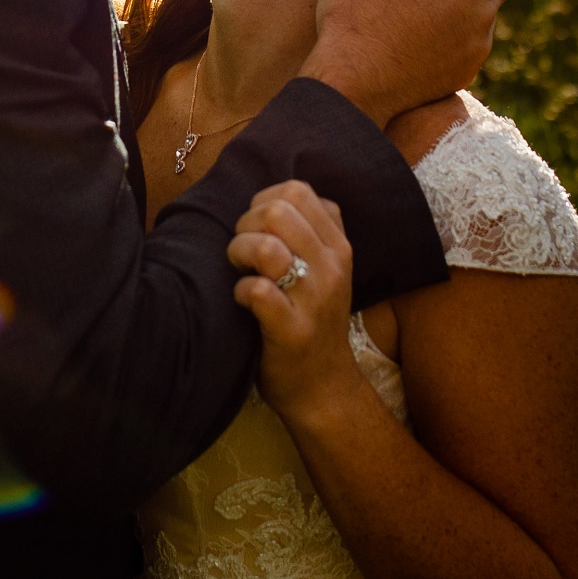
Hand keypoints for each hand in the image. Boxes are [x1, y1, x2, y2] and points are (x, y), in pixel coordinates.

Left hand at [228, 180, 360, 420]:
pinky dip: (241, 290)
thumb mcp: (327, 271)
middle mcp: (332, 268)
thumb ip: (311, 233)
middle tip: (242, 250)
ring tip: (240, 269)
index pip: (298, 191)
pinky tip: (243, 299)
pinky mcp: (292, 331)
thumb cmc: (313, 321)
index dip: (264, 200)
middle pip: (279, 210)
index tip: (256, 227)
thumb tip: (275, 198)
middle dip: (247, 223)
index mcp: (338, 247)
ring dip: (239, 252)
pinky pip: (258, 291)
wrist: (324, 387)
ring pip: (266, 247)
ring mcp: (314, 300)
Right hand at [301, 0, 536, 126]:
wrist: (351, 84)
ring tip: (418, 4)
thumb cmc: (358, 9)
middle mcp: (484, 11)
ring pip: (487, 11)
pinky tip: (415, 33)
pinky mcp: (465, 71)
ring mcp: (477, 46)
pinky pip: (472, 42)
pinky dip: (454, 34)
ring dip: (465, 3)